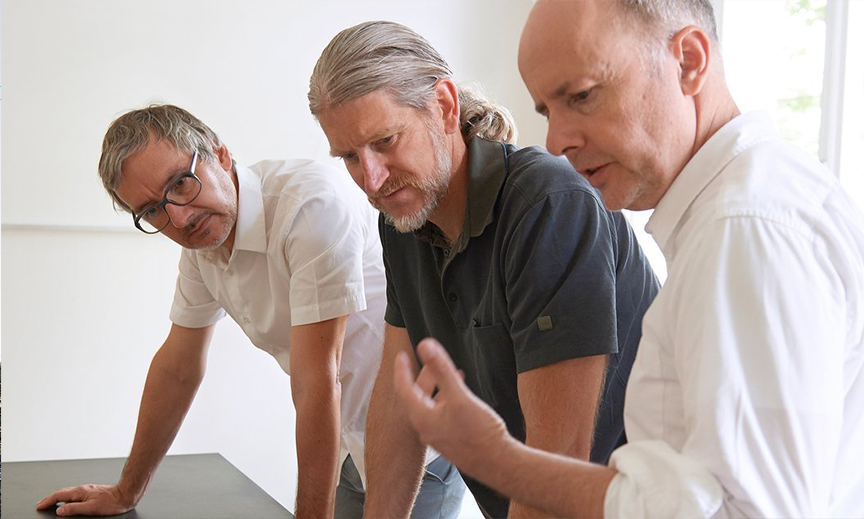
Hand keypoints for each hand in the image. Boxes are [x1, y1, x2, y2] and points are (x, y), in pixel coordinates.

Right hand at [36, 484, 134, 515]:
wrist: (125, 494)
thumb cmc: (112, 502)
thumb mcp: (91, 508)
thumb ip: (74, 509)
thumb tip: (60, 510)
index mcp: (80, 492)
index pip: (59, 496)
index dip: (47, 501)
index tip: (39, 505)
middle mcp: (83, 489)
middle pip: (62, 492)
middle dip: (50, 498)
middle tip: (41, 504)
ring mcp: (87, 490)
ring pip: (68, 492)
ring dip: (57, 497)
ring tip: (50, 502)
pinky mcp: (92, 492)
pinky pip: (74, 493)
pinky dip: (66, 497)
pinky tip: (68, 500)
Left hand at [393, 338, 509, 472]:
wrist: (499, 463)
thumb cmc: (480, 433)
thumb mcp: (459, 395)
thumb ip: (441, 369)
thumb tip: (425, 346)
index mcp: (422, 418)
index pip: (403, 389)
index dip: (402, 370)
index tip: (401, 356)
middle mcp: (426, 429)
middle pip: (416, 397)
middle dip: (422, 376)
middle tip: (424, 361)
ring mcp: (437, 436)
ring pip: (430, 406)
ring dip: (437, 388)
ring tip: (447, 373)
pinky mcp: (450, 440)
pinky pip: (440, 415)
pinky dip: (445, 400)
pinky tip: (460, 396)